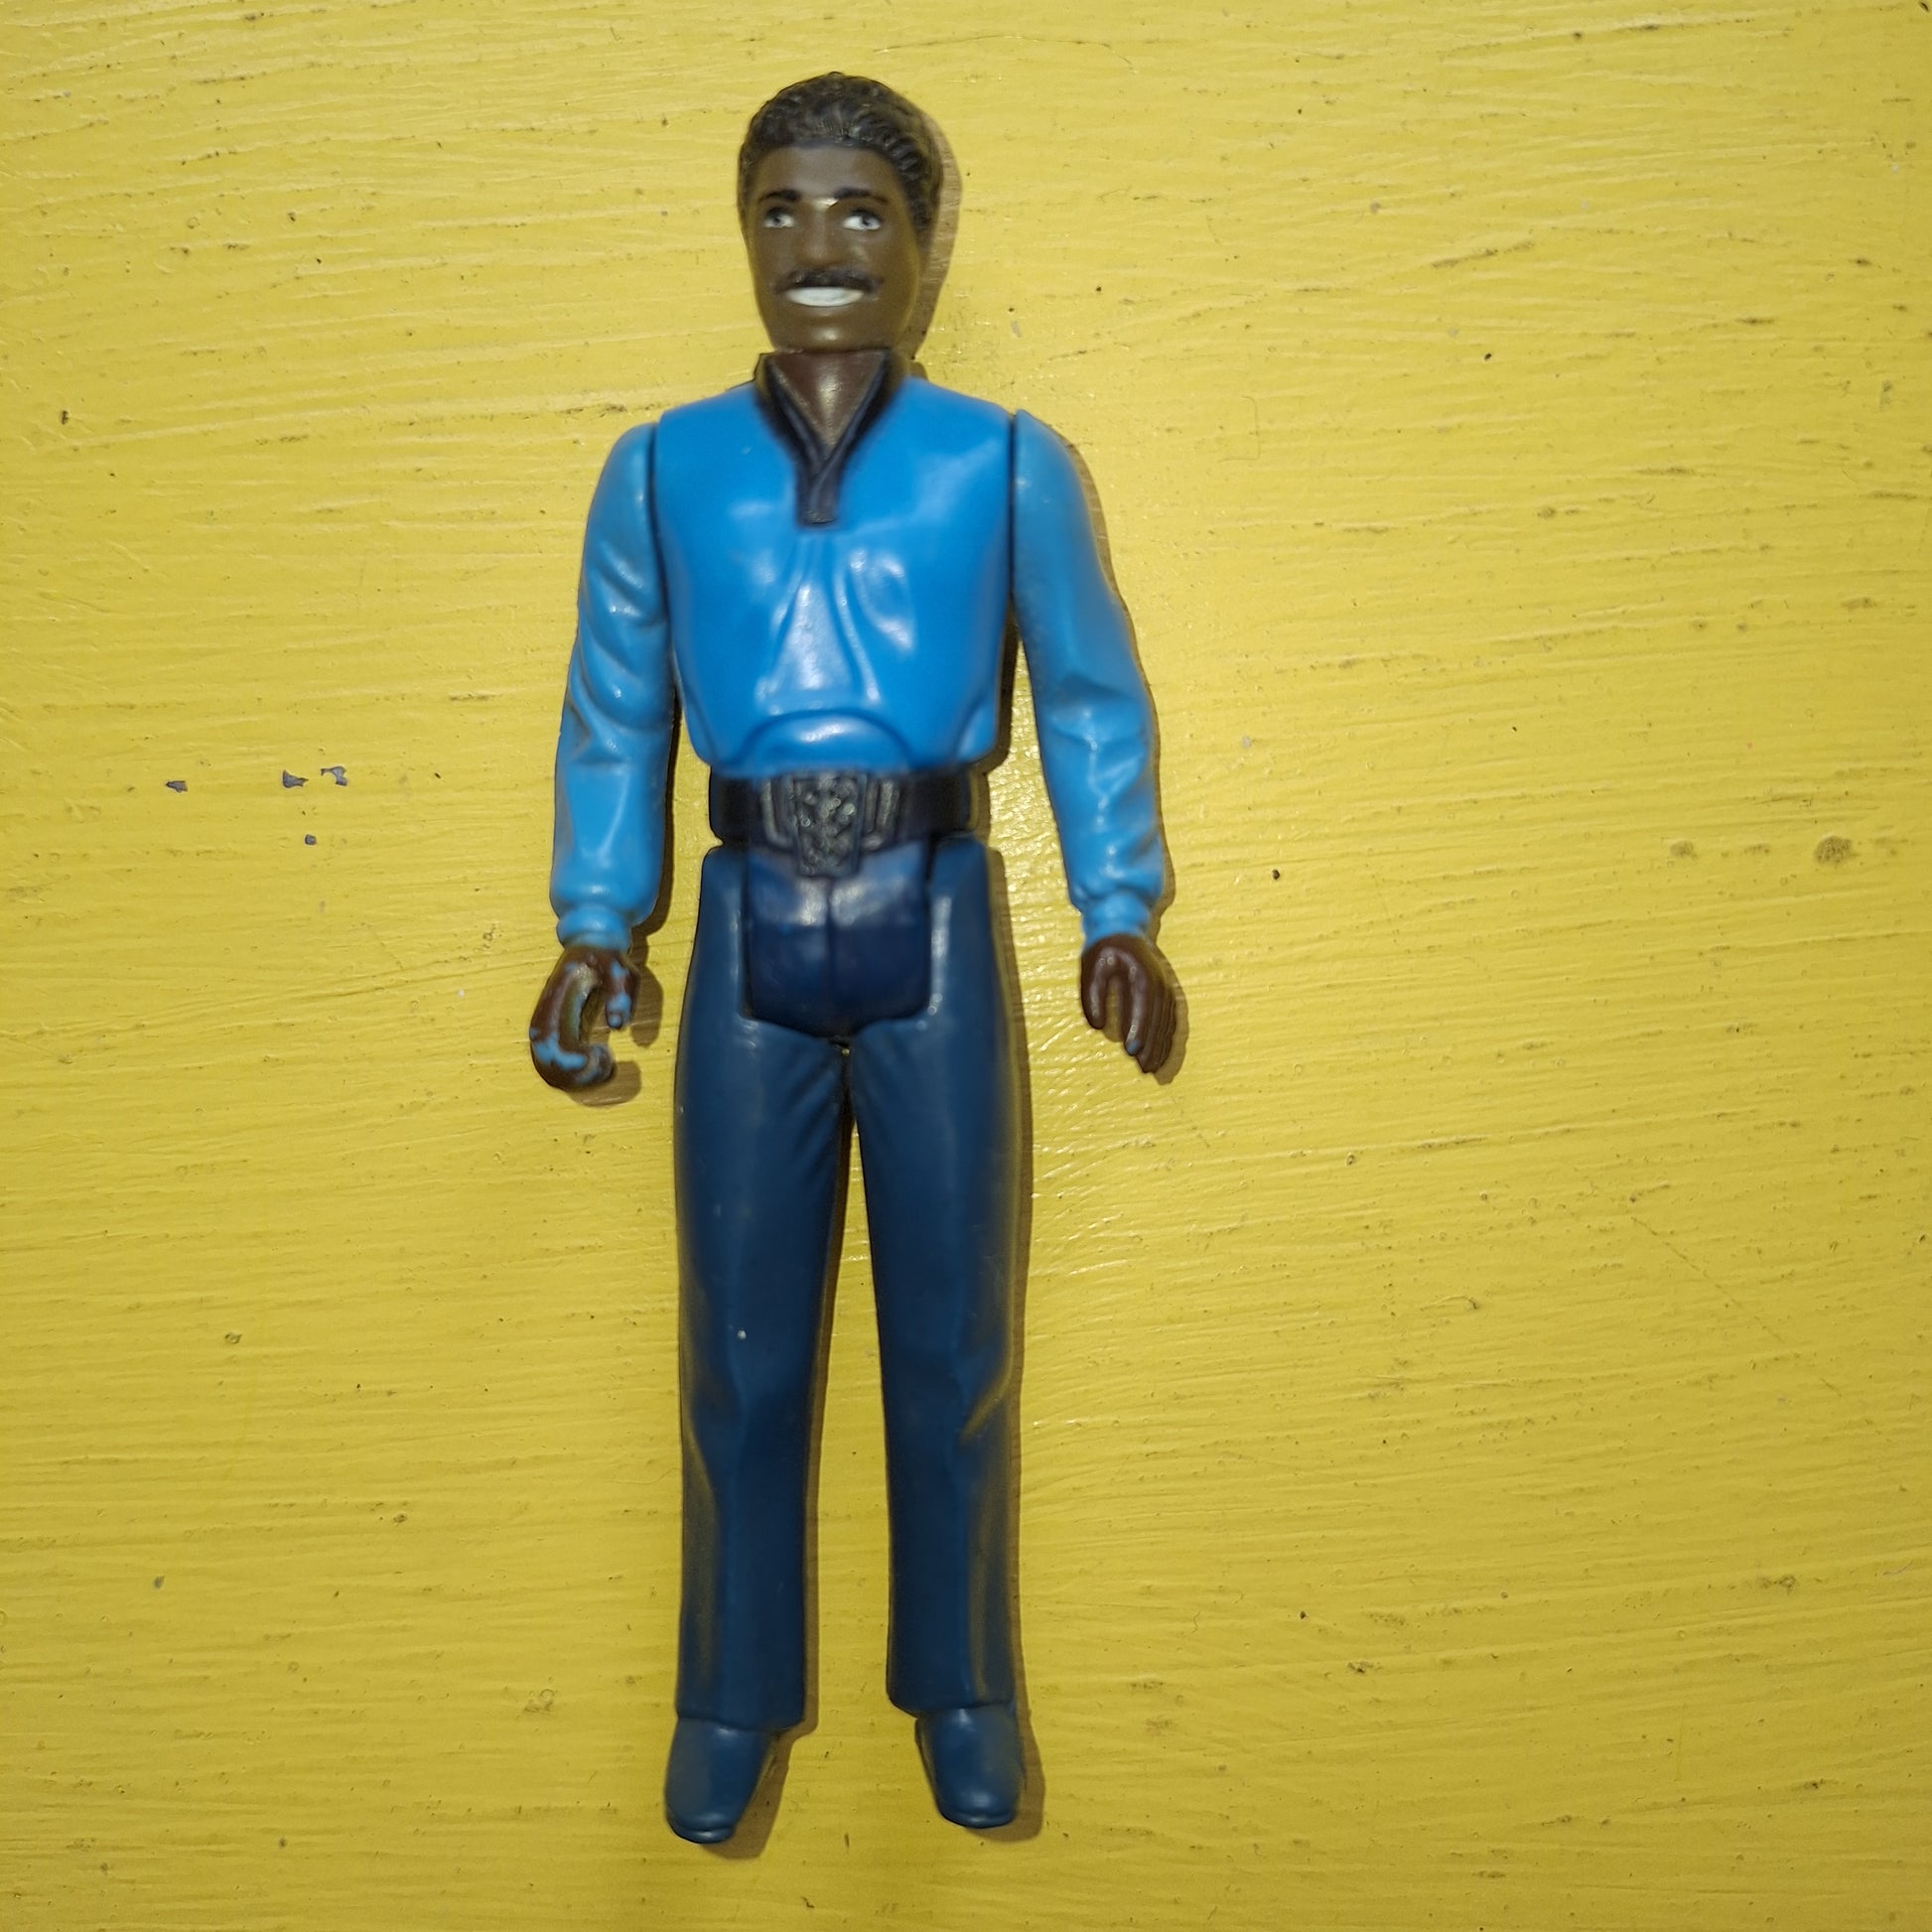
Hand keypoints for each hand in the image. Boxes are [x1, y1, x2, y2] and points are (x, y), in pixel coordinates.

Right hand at [528, 945, 638, 1090]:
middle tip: (605, 1064)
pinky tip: (597, 1067)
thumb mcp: (621, 969)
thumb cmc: (608, 957)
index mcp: (557, 996)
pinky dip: (572, 1074)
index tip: (600, 1056)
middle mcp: (547, 1013)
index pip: (549, 1036)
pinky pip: (554, 1061)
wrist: (591, 944)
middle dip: (573, 1073)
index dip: (568, 1057)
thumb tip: (617, 1025)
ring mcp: (549, 1024)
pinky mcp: (557, 1031)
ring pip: (546, 1064)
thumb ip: (619, 993)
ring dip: (573, 1077)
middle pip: (543, 1057)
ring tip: (604, 1067)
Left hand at [1080, 932, 1175, 1075]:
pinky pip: (1171, 1016)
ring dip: (1161, 1045)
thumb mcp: (1090, 967)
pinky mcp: (1166, 989)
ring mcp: (1165, 984)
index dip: (1138, 1030)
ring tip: (1153, 1067)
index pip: (1142, 1006)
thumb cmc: (1103, 948)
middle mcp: (1158, 980)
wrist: (1122, 924)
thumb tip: (1097, 1026)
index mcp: (1140, 973)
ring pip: (1167, 1020)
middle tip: (1144, 1069)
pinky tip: (1162, 1051)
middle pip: (1158, 1018)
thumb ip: (1091, 996)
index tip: (1132, 1052)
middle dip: (1152, 1045)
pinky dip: (1168, 1036)